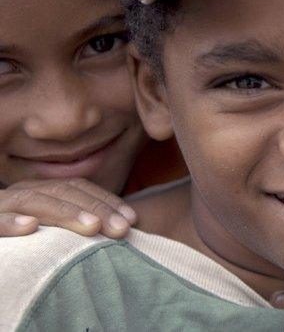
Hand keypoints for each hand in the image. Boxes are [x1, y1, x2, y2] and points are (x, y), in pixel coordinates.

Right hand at [0, 178, 137, 237]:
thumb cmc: (19, 232)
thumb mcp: (51, 224)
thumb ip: (76, 221)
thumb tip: (120, 227)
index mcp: (41, 190)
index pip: (79, 188)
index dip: (107, 201)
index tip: (132, 220)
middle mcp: (22, 192)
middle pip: (63, 193)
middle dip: (96, 209)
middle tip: (122, 229)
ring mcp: (1, 205)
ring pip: (34, 201)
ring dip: (64, 213)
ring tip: (92, 228)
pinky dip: (9, 222)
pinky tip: (29, 227)